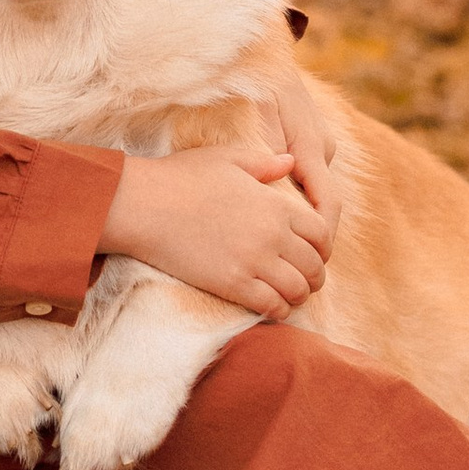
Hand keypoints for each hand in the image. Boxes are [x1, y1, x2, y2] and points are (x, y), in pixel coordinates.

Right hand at [101, 149, 329, 315]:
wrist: (145, 205)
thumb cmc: (182, 177)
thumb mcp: (228, 159)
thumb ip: (264, 163)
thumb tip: (289, 161)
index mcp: (275, 204)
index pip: (321, 233)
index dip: (323, 247)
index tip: (314, 252)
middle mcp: (272, 235)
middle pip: (314, 266)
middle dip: (314, 275)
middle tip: (304, 279)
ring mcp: (254, 261)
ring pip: (298, 290)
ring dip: (298, 295)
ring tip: (289, 294)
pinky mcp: (233, 284)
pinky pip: (272, 306)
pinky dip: (279, 310)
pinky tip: (271, 306)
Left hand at [259, 64, 346, 247]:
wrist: (260, 53)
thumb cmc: (253, 88)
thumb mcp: (255, 122)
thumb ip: (267, 160)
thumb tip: (278, 199)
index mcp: (310, 147)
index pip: (328, 206)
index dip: (323, 238)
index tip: (310, 260)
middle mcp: (322, 148)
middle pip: (323, 202)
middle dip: (310, 231)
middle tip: (288, 261)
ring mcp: (319, 143)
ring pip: (314, 188)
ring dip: (300, 210)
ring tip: (273, 238)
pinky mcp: (310, 141)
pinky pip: (308, 174)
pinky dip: (296, 191)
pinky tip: (271, 204)